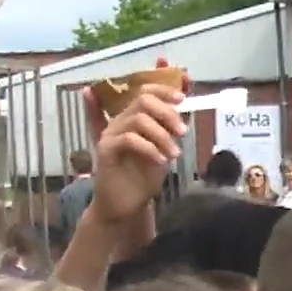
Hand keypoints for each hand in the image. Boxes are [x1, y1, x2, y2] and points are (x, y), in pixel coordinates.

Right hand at [88, 83, 184, 224]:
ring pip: (138, 119)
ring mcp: (110, 134)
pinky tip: (161, 161)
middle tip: (182, 132)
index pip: (146, 90)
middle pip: (143, 99)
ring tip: (175, 154)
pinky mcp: (105, 150)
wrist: (126, 204)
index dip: (164, 86)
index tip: (183, 96)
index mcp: (133, 117)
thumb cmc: (144, 175)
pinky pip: (129, 139)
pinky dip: (150, 148)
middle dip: (167, 112)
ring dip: (162, 135)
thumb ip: (171, 126)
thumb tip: (186, 103)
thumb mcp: (164, 146)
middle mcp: (119, 121)